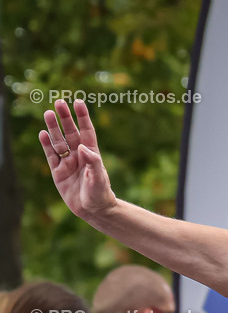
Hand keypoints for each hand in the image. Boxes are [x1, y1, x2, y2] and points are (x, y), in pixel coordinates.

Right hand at [39, 99, 117, 219]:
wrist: (93, 210)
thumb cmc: (100, 193)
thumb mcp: (99, 178)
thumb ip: (93, 162)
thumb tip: (82, 147)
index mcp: (92, 154)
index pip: (87, 131)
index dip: (83, 117)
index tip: (78, 102)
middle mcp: (79, 155)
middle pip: (70, 132)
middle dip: (65, 118)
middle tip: (59, 102)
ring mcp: (67, 162)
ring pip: (58, 141)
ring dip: (53, 128)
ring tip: (48, 113)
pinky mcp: (57, 172)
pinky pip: (50, 155)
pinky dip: (46, 144)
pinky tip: (42, 133)